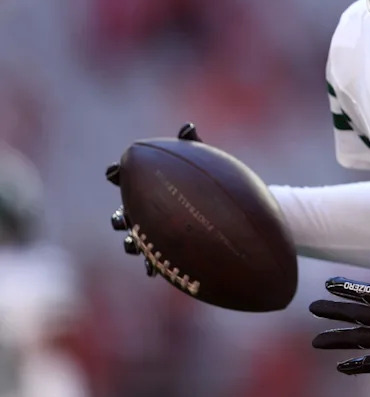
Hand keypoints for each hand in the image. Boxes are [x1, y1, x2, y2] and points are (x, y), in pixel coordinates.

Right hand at [105, 123, 201, 276]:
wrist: (228, 211)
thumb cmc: (209, 181)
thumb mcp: (202, 162)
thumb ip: (193, 146)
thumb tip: (187, 127)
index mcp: (149, 186)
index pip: (126, 178)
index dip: (117, 174)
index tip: (113, 172)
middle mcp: (146, 210)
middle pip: (123, 214)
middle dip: (120, 216)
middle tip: (121, 216)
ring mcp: (154, 234)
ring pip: (134, 241)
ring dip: (130, 243)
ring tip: (132, 244)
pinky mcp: (167, 254)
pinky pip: (155, 263)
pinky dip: (152, 266)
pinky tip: (154, 269)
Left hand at [310, 241, 369, 379]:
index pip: (367, 293)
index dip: (347, 288)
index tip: (329, 284)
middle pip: (357, 315)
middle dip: (332, 311)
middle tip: (312, 308)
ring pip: (360, 340)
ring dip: (337, 339)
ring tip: (316, 341)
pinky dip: (357, 365)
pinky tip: (341, 366)